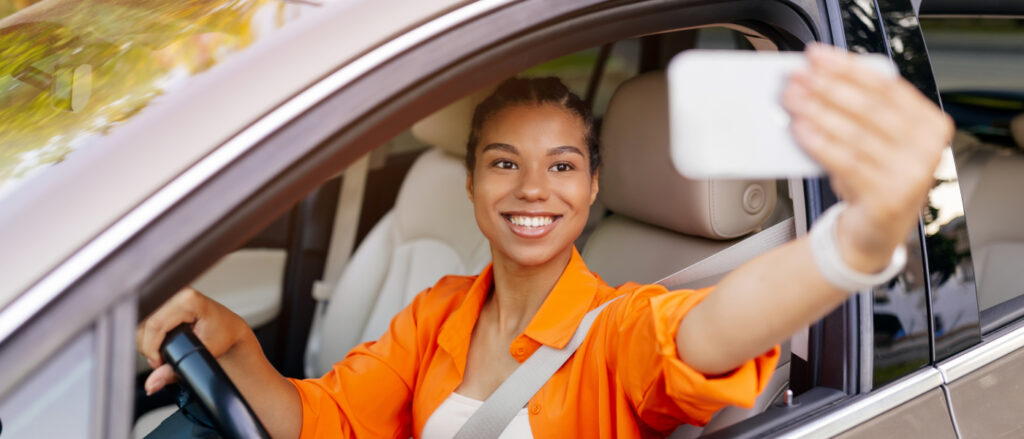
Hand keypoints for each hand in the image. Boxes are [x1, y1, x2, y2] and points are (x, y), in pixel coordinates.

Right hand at [136, 287, 251, 394]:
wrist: (229, 327)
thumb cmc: (222, 335)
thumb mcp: (202, 354)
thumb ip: (175, 371)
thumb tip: (152, 384)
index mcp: (188, 300)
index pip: (155, 325)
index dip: (151, 348)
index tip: (159, 362)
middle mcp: (177, 292)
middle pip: (144, 323)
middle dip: (148, 346)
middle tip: (161, 360)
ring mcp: (169, 293)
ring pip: (141, 321)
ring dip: (146, 341)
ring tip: (161, 351)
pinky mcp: (164, 298)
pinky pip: (144, 318)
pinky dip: (147, 334)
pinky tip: (159, 340)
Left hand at [782, 43, 953, 271]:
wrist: (875, 233)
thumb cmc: (873, 178)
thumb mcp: (878, 140)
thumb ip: (862, 109)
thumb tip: (819, 77)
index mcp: (930, 124)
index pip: (886, 86)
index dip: (847, 67)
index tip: (817, 57)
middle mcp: (926, 148)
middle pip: (868, 107)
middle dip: (827, 88)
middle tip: (796, 78)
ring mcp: (910, 175)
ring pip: (854, 133)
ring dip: (817, 112)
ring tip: (791, 100)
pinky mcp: (887, 197)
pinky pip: (845, 161)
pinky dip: (818, 142)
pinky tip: (799, 130)